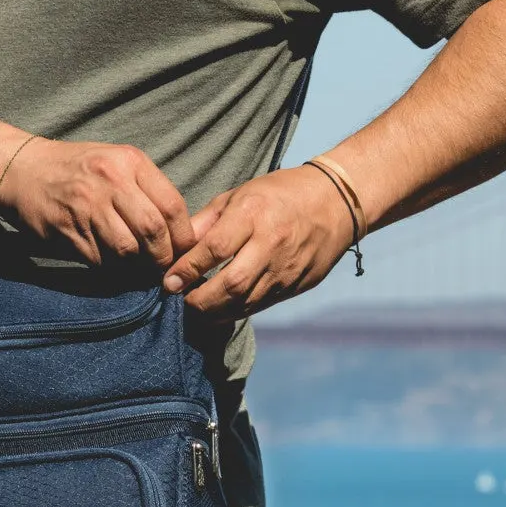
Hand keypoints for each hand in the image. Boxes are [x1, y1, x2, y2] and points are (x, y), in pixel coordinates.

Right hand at [0, 140, 196, 267]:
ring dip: (136, 266)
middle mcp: (110, 181)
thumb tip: (181, 232)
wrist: (22, 169)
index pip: (172, 206)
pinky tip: (108, 260)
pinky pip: (100, 259)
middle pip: (153, 231)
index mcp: (129, 162)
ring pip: (127, 250)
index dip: (184, 237)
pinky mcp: (67, 230)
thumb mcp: (115, 162)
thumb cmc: (76, 168)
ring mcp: (86, 206)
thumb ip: (146, 190)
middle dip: (163, 257)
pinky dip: (110, 266)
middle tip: (163, 267)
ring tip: (137, 266)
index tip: (184, 251)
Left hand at [161, 165, 356, 317]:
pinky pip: (262, 305)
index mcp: (254, 214)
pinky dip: (237, 311)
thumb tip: (176, 247)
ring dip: (216, 311)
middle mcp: (272, 243)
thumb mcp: (239, 195)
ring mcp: (287, 267)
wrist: (336, 203)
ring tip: (197, 309)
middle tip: (181, 301)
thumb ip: (206, 222)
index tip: (169, 281)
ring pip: (246, 301)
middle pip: (231, 284)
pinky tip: (221, 310)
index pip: (214, 249)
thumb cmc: (279, 194)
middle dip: (200, 300)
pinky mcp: (297, 284)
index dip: (188, 269)